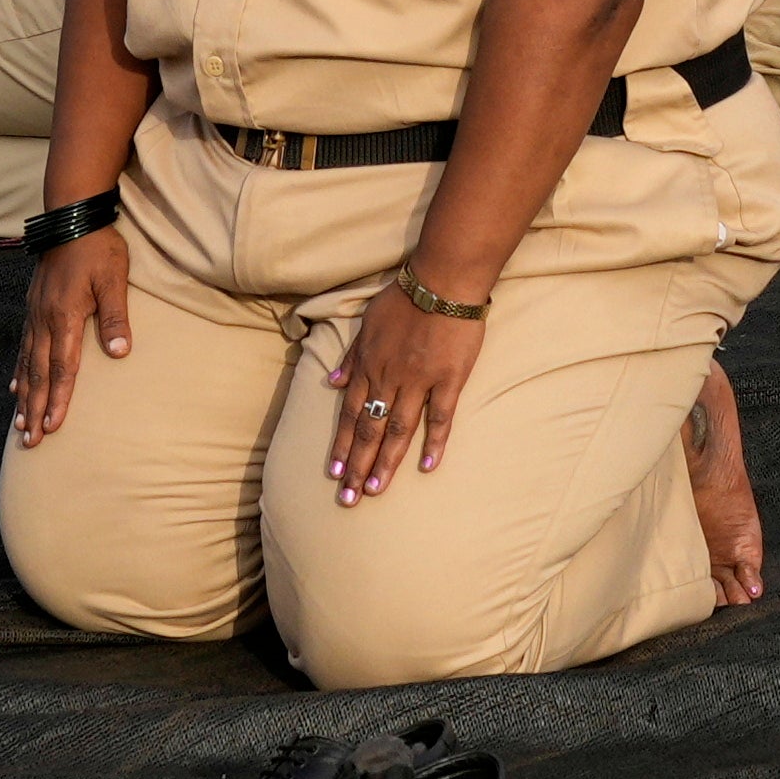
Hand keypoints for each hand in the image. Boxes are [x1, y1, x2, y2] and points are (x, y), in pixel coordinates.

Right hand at [10, 226, 131, 441]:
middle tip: (29, 441)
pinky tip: (15, 386)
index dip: (57, 399)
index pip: (61, 368)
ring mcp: (35, 314)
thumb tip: (119, 353)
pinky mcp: (33, 307)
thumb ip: (116, 316)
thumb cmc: (98, 247)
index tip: (52, 427)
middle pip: (38, 373)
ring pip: (26, 363)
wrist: (70, 217)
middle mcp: (44, 320)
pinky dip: (18, 370)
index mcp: (65, 316)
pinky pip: (23, 346)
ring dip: (24, 396)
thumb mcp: (114, 279)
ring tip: (19, 424)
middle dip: (34, 409)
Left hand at [322, 284, 486, 499]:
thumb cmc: (404, 297)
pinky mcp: (448, 380)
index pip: (349, 413)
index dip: (340, 445)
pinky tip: (426, 467)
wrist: (443, 280)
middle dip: (356, 465)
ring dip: (385, 462)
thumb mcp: (367, 322)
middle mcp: (388, 378)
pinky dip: (433, 443)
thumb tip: (331, 382)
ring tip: (375, 490)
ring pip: (398, 430)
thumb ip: (351, 356)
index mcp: (368, 366)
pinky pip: (439, 417)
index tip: (333, 473)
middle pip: (369, 429)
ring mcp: (418, 381)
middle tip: (348, 499)